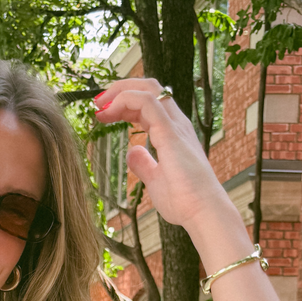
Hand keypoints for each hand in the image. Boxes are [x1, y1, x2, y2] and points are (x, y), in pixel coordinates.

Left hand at [94, 79, 231, 233]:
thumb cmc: (185, 200)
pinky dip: (126, 100)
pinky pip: (148, 103)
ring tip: (99, 105)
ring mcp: (175, 126)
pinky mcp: (171, 133)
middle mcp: (176, 124)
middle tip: (98, 103)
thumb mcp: (155, 180)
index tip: (103, 113)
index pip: (148, 104)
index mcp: (172, 133)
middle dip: (120, 89)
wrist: (203, 212)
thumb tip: (132, 152)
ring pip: (149, 89)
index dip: (124, 103)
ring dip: (120, 91)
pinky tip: (109, 112)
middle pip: (149, 88)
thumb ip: (144, 164)